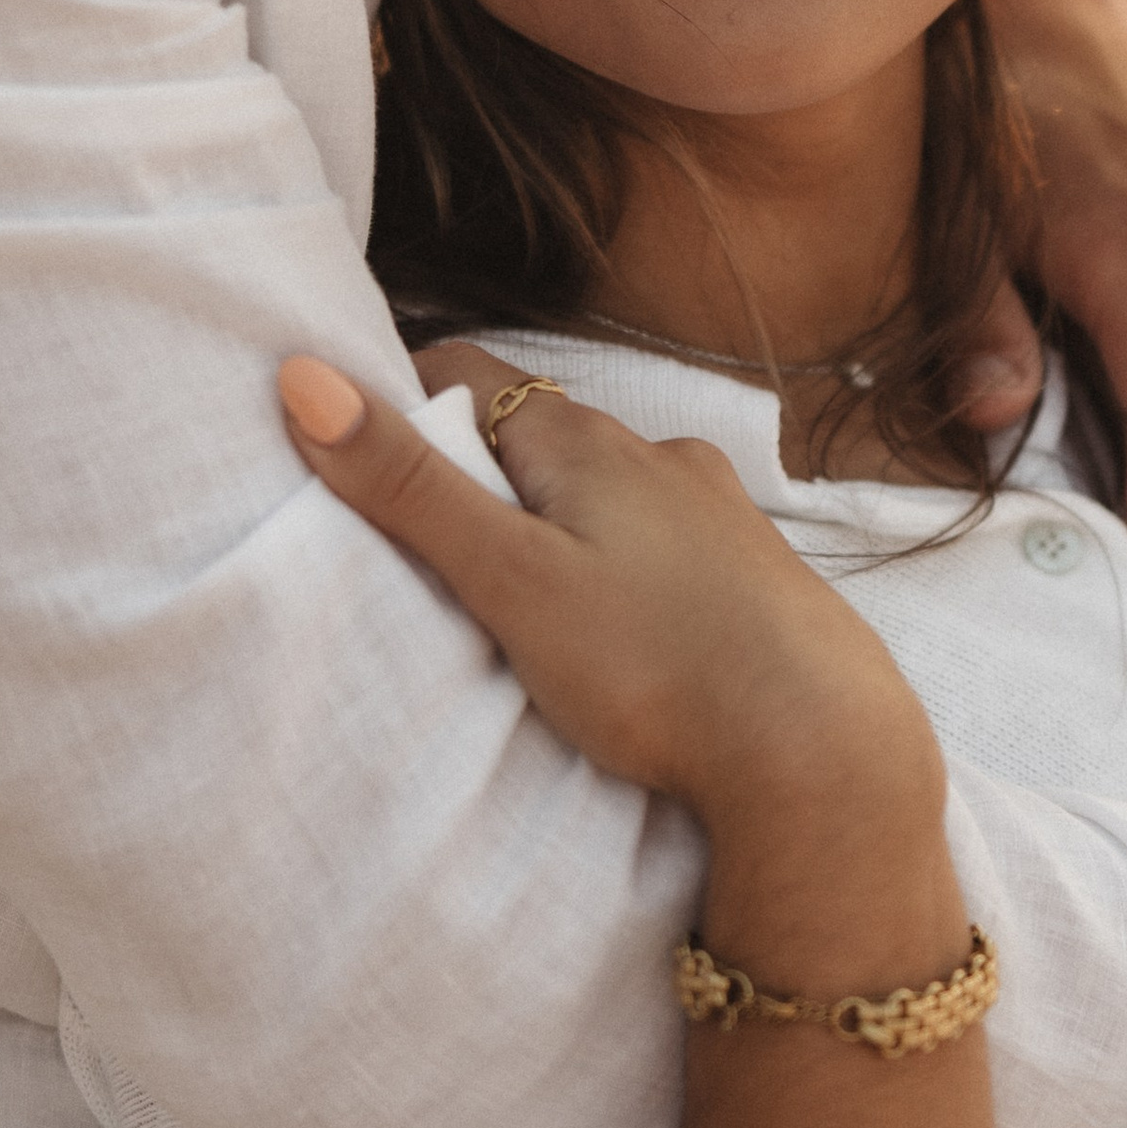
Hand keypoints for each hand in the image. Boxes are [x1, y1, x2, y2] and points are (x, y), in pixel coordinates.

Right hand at [277, 345, 941, 865]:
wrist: (822, 751)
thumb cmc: (659, 666)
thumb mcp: (511, 578)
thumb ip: (412, 487)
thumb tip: (304, 377)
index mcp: (590, 444)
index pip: (468, 376)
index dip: (404, 401)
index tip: (358, 449)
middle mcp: (662, 459)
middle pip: (539, 436)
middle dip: (479, 471)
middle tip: (421, 537)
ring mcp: (720, 516)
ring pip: (608, 494)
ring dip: (557, 523)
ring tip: (516, 593)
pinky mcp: (758, 579)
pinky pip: (662, 548)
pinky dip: (620, 567)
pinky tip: (618, 627)